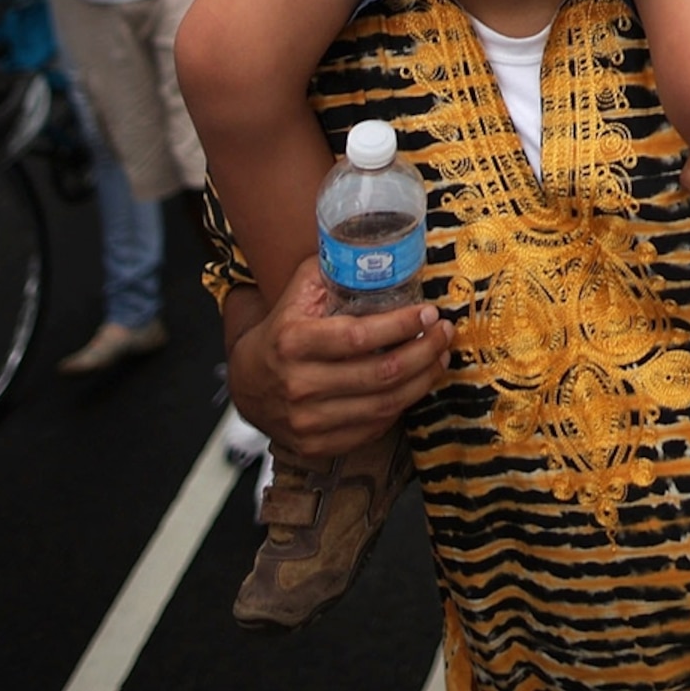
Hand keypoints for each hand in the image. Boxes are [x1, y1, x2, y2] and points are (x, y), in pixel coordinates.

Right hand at [230, 255, 453, 460]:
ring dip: (422, 380)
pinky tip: (414, 385)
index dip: (400, 325)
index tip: (428, 313)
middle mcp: (299, 384)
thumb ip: (331, 270)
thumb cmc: (281, 331)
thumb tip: (375, 245)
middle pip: (380, 374)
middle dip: (424, 352)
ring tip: (440, 358)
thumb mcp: (296, 294)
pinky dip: (400, 406)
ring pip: (383, 405)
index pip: (358, 337)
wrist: (246, 384)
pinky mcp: (316, 445)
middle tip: (444, 333)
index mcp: (293, 342)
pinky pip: (372, 428)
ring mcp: (307, 420)